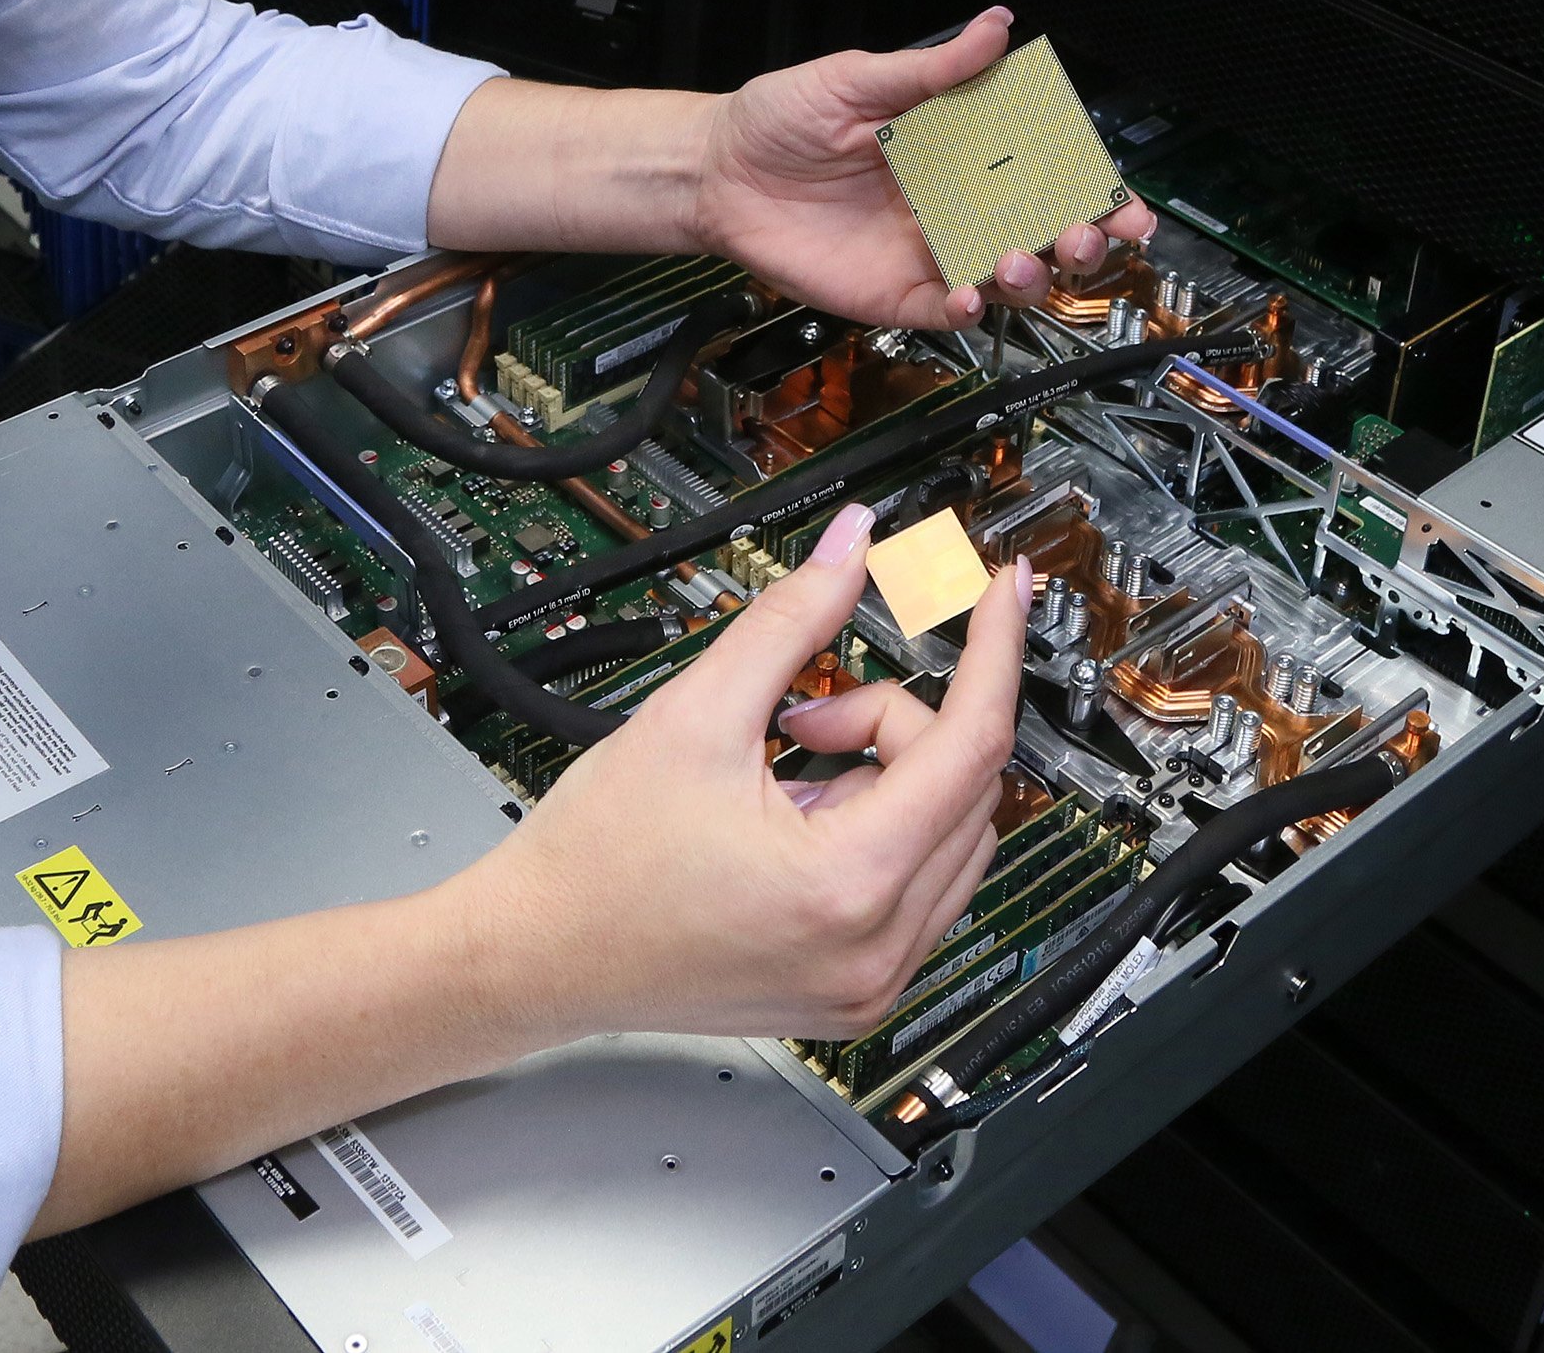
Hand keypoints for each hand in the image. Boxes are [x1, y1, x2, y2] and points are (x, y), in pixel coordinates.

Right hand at [464, 503, 1029, 1039]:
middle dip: (899, 722)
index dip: (993, 651)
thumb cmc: (598, 859)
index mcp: (848, 884)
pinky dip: (882, 832)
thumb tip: (849, 549)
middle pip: (967, 789)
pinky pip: (920, 890)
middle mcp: (877, 950)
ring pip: (953, 840)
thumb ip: (789, 619)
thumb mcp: (695, 713)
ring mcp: (870, 982)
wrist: (539, 952)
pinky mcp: (854, 994)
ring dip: (893, 779)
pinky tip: (800, 818)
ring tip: (789, 772)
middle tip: (804, 707)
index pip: (972, 744)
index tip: (1004, 593)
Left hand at [690, 8, 1156, 328]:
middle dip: (1081, 239)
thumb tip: (997, 28)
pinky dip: (970, 308)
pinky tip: (972, 293)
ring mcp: (928, 250)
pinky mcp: (894, 291)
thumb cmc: (780, 120)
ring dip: (1031, 274)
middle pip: (1042, 231)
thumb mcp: (858, 78)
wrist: (716, 170)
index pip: (1045, 170)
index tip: (1121, 198)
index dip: (1092, 187)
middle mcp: (954, 203)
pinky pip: (947, 310)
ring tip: (1021, 259)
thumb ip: (933, 69)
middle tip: (1086, 234)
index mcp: (960, 149)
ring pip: (1006, 277)